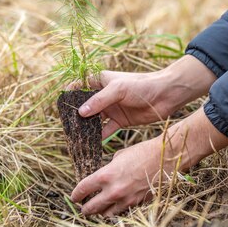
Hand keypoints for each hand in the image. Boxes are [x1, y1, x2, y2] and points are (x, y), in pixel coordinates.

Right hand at [69, 55, 216, 138]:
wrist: (166, 94)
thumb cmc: (142, 85)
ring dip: (86, 128)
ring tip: (75, 138)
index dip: (69, 95)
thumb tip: (80, 113)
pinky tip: (91, 144)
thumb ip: (100, 100)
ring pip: (94, 120)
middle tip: (66, 127)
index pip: (79, 86)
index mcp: (101, 81)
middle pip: (84, 106)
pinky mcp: (121, 121)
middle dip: (75, 116)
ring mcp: (112, 108)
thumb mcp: (119, 89)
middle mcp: (104, 95)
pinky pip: (106, 130)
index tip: (61, 107)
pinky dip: (99, 137)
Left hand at [70, 108, 227, 216]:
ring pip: (106, 214)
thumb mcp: (120, 156)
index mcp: (105, 176)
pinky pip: (122, 212)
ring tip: (98, 209)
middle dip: (84, 208)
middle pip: (90, 208)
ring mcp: (126, 200)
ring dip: (100, 212)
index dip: (75, 195)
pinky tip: (116, 206)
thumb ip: (109, 168)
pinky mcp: (138, 203)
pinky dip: (116, 210)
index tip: (74, 197)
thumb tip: (103, 176)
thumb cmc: (144, 152)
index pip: (82, 190)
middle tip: (82, 207)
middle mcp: (113, 191)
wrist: (166, 158)